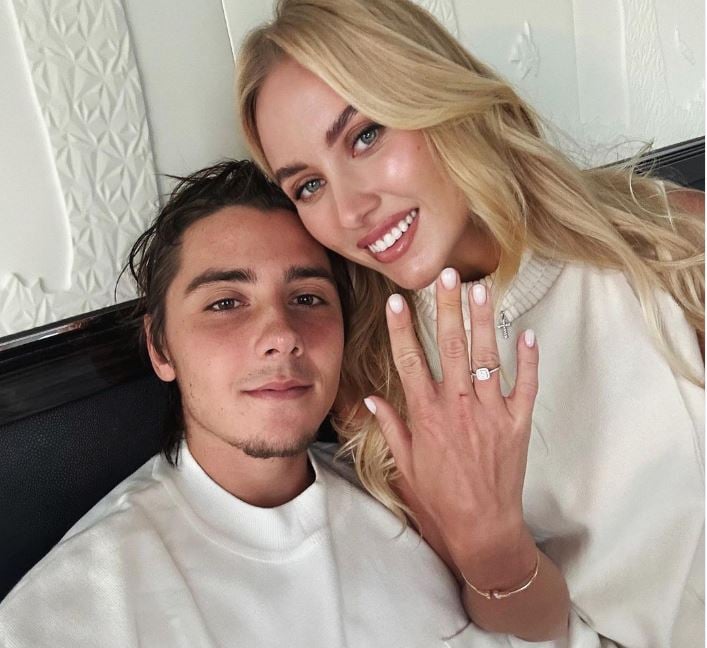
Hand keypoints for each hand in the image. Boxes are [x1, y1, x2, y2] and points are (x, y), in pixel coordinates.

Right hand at [364, 267, 538, 585]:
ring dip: (483, 320)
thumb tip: (372, 398)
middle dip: (446, 307)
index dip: (402, 328)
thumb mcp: (406, 464)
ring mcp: (490, 412)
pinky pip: (525, 384)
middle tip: (446, 274)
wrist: (482, 527)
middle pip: (450, 346)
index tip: (397, 300)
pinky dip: (528, 358)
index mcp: (427, 414)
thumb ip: (391, 427)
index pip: (409, 360)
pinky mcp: (517, 422)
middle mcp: (457, 406)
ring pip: (487, 356)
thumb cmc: (440, 497)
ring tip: (481, 288)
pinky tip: (526, 331)